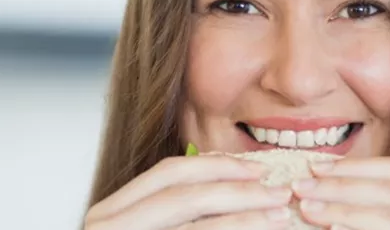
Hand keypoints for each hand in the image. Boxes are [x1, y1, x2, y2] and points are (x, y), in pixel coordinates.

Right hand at [84, 154, 292, 229]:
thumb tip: (242, 180)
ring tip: (279, 216)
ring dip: (245, 219)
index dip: (216, 165)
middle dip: (239, 192)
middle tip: (279, 193)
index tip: (258, 169)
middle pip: (184, 196)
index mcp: (111, 212)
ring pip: (196, 229)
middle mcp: (109, 229)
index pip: (169, 173)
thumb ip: (185, 210)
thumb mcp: (158, 229)